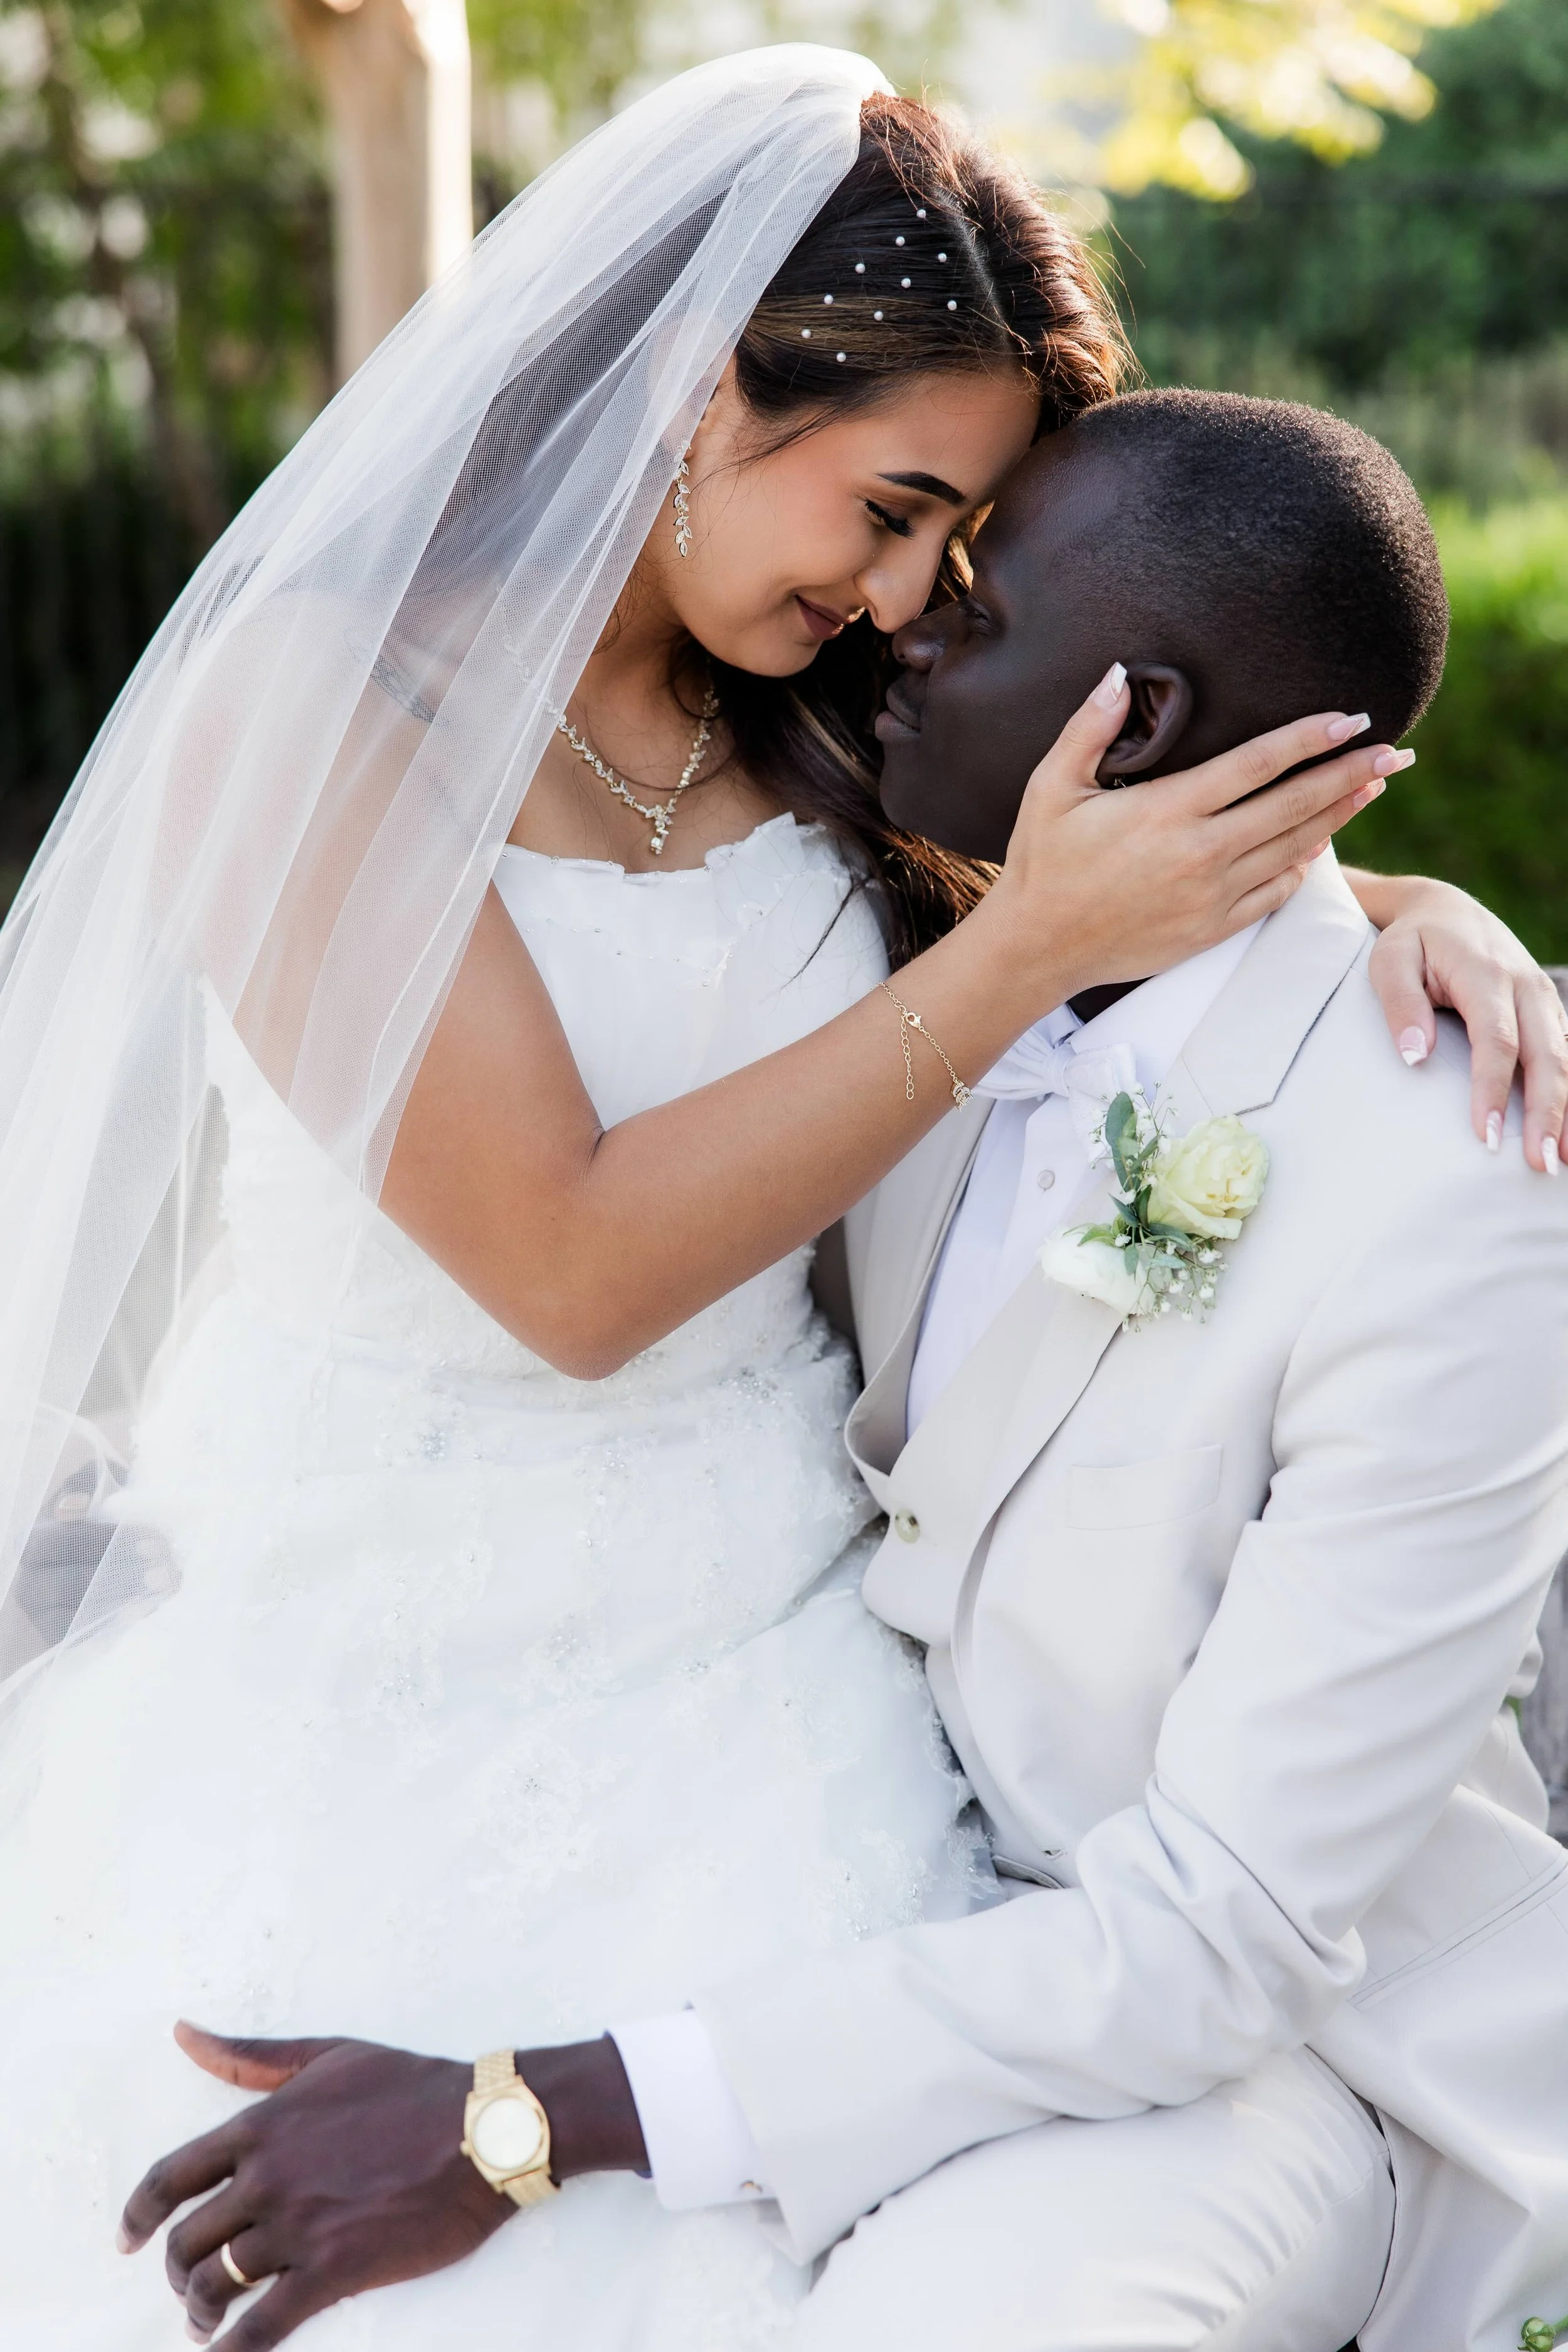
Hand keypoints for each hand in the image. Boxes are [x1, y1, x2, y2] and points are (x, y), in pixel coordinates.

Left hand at [120, 2023, 645, 2346]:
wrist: (483, 2128)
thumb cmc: (411, 2086)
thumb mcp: (327, 2055)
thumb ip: (249, 2055)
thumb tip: (182, 2033)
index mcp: (260, 2126)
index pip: (170, 2179)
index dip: (138, 2216)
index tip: (127, 2240)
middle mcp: (267, 2179)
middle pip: (187, 2242)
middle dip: (178, 2273)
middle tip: (190, 2289)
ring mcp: (297, 2228)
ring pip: (216, 2286)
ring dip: (202, 2314)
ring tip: (209, 2325)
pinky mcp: (332, 2272)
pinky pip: (262, 2327)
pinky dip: (236, 2350)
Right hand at [987, 664, 1407, 1002]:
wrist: (1038, 947)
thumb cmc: (1042, 862)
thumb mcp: (1051, 788)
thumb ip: (1088, 730)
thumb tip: (1120, 675)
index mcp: (1167, 812)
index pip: (1258, 764)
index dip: (1310, 738)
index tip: (1350, 719)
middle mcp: (1200, 853)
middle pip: (1295, 805)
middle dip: (1351, 774)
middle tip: (1396, 752)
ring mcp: (1212, 895)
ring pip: (1295, 847)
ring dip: (1340, 814)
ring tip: (1374, 786)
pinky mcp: (1213, 928)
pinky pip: (1275, 891)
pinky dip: (1304, 863)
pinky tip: (1321, 841)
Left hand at [1361, 875, 1567, 1173]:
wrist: (1445, 910)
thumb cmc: (1411, 942)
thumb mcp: (1390, 960)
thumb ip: (1400, 1003)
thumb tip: (1414, 1055)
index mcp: (1485, 973)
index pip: (1496, 1039)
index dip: (1493, 1089)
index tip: (1486, 1136)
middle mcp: (1525, 985)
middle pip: (1545, 1054)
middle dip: (1547, 1111)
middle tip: (1541, 1164)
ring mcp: (1542, 997)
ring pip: (1564, 1057)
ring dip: (1565, 1110)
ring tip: (1558, 1161)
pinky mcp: (1548, 1010)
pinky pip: (1565, 1054)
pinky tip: (1564, 1132)